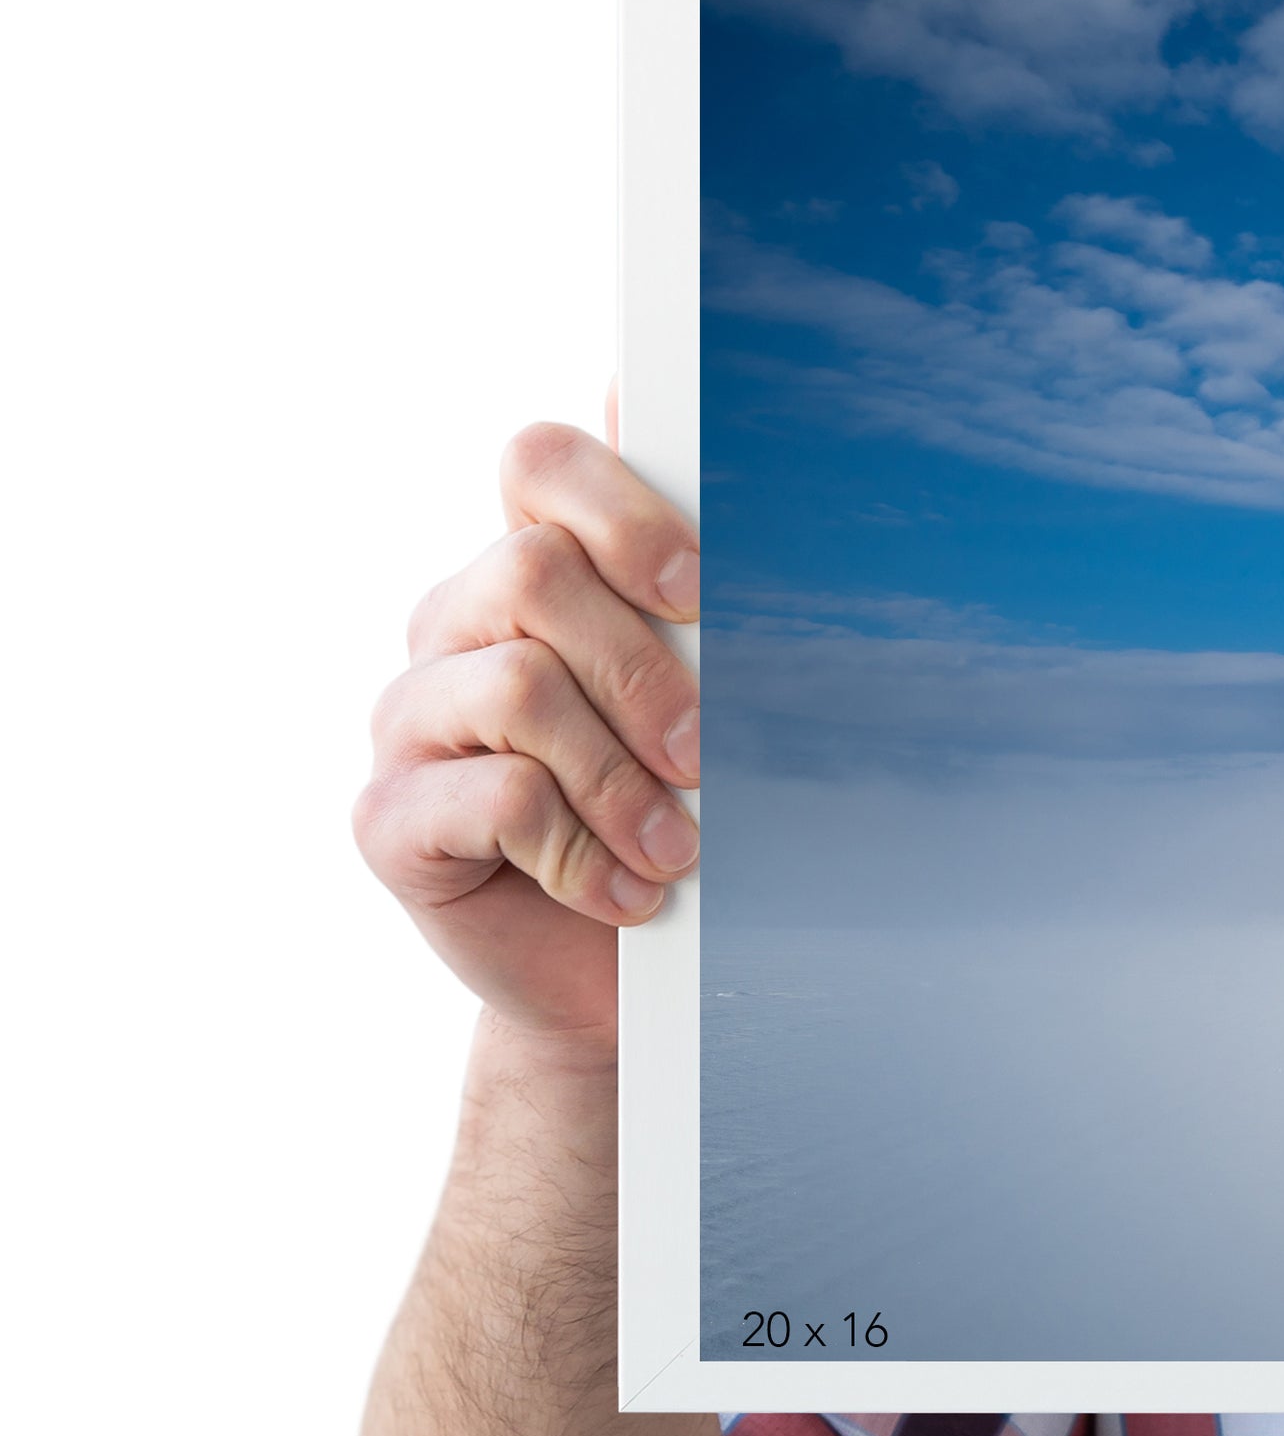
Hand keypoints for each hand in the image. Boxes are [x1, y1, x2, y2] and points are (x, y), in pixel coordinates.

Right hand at [352, 420, 701, 1046]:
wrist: (616, 972)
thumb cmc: (671, 814)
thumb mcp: (705, 700)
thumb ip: (704, 599)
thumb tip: (742, 469)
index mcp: (532, 571)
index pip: (541, 463)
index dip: (621, 510)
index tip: (700, 590)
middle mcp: (455, 627)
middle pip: (530, 573)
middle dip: (642, 669)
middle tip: (706, 756)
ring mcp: (410, 718)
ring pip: (519, 686)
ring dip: (622, 776)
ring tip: (676, 848)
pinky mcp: (389, 818)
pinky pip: (496, 798)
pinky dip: (582, 850)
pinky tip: (624, 891)